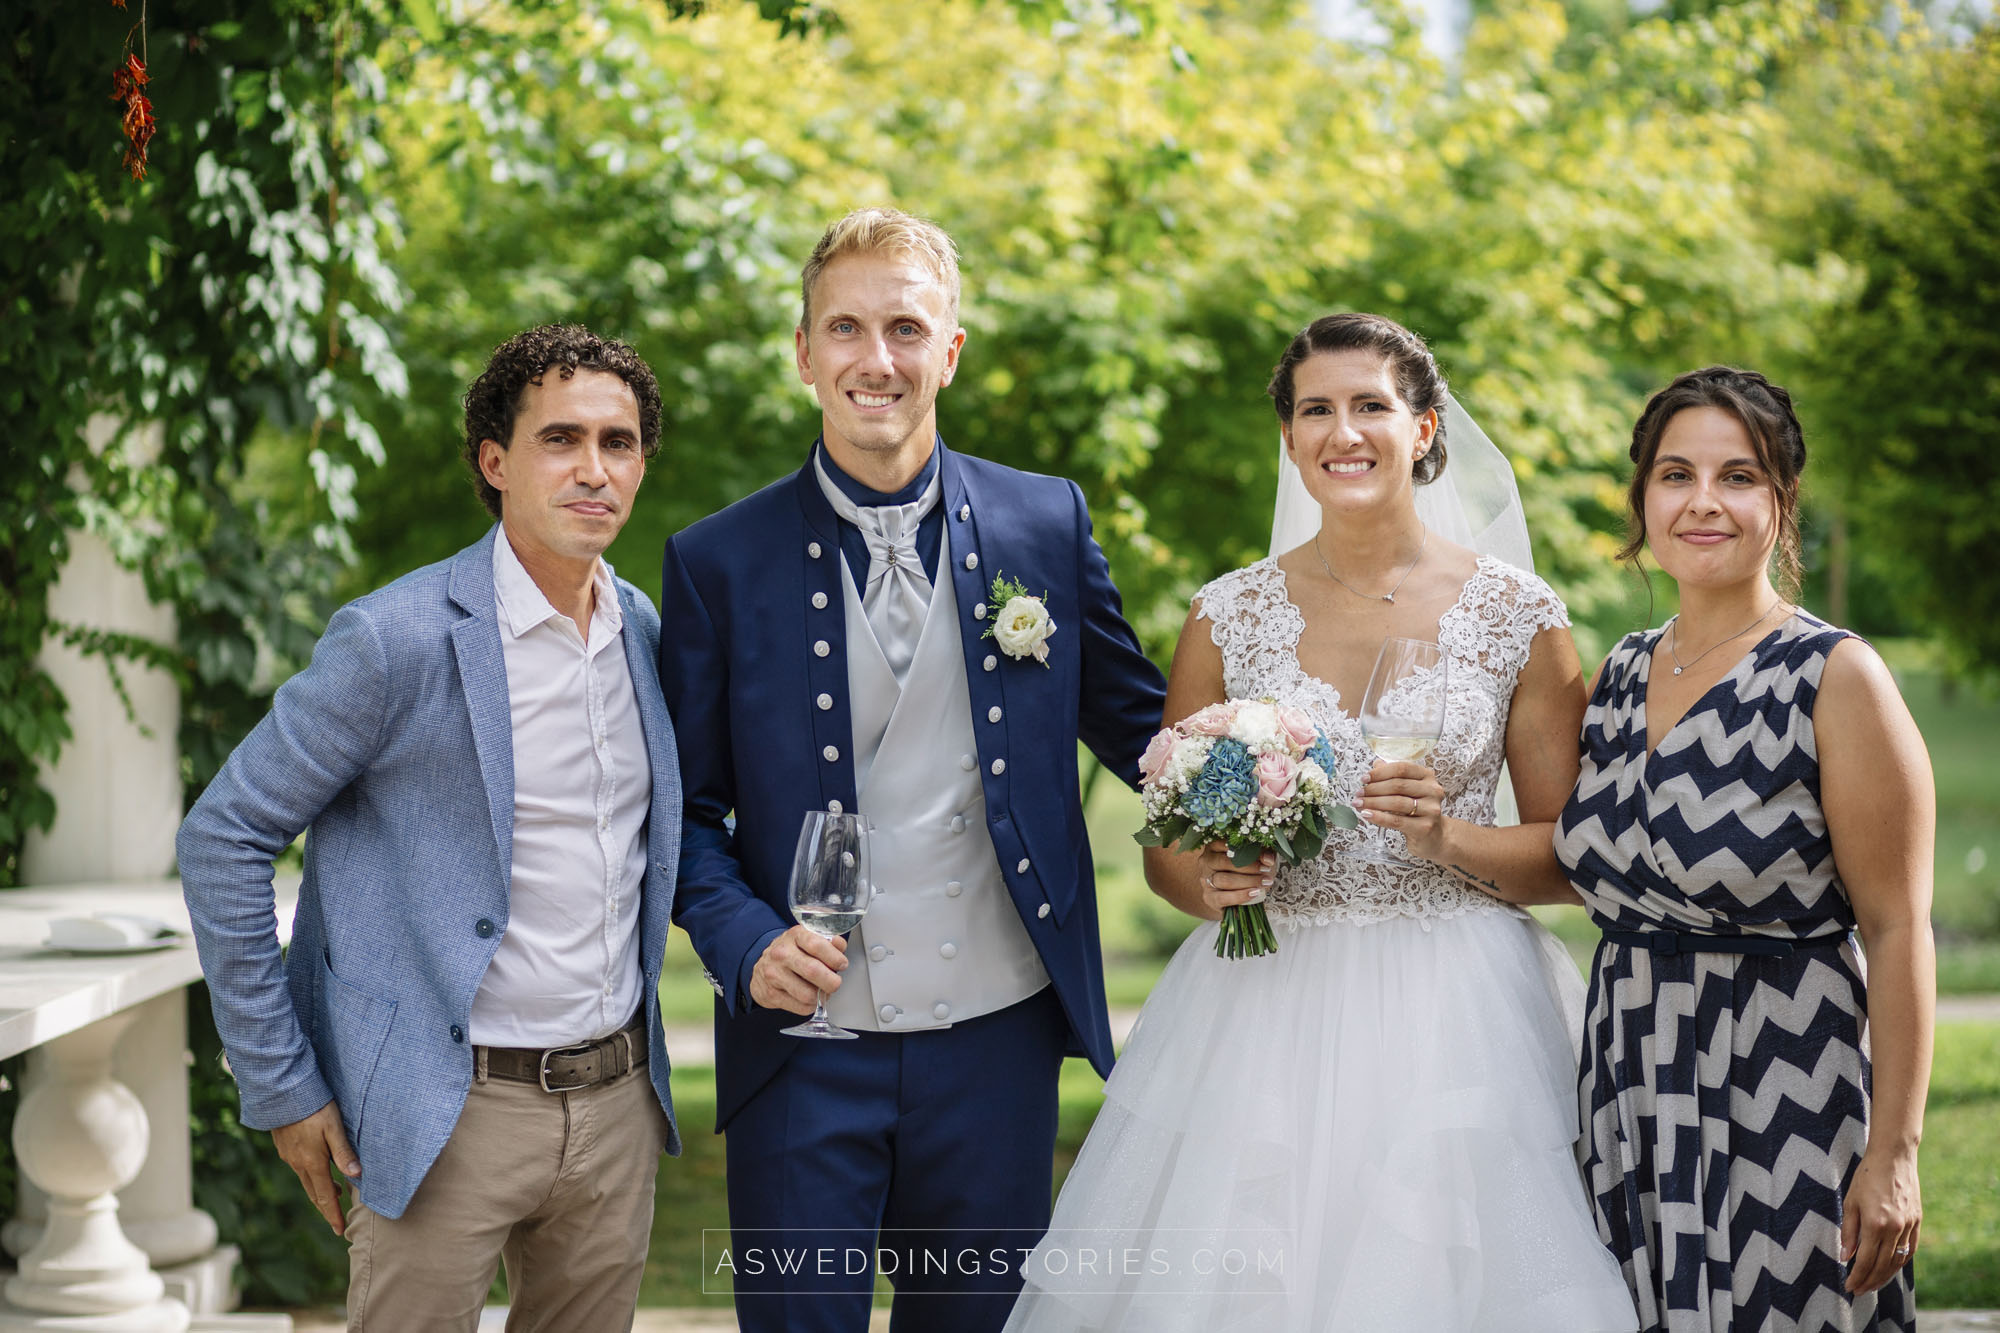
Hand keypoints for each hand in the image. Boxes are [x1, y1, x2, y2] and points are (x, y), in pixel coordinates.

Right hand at [271, 1099, 359, 1235]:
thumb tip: (356, 1176)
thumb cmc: (314, 1107)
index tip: (339, 1231)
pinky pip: (300, 1169)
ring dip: (320, 1191)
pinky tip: (319, 1170)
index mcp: (312, 1163)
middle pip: (314, 1193)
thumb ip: (344, 1152)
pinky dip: (312, 1177)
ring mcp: (289, 1156)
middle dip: (326, 1208)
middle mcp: (298, 1164)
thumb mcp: (334, 1127)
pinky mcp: (284, 1147)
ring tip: (336, 1194)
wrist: (282, 1093)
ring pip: (306, 1181)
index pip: (326, 1196)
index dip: (333, 1215)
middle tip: (336, 1221)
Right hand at [749, 924, 848, 1014]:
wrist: (762, 968)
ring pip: (808, 994)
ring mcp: (774, 974)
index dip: (835, 957)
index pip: (817, 945)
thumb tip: (839, 945)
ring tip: (820, 990)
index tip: (842, 964)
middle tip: (835, 982)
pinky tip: (809, 998)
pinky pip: (801, 1007)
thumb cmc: (791, 953)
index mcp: (794, 936)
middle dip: (832, 981)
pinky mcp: (771, 994)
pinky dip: (811, 1006)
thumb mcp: (808, 940)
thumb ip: (828, 942)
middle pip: (813, 971)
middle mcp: (781, 954)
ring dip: (820, 996)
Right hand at [1195, 842, 1272, 917]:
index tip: (1265, 858)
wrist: (1241, 893)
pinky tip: (1254, 893)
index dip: (1247, 851)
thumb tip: (1268, 859)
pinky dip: (1240, 896)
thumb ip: (1264, 854)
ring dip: (1247, 881)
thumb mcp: (1258, 857)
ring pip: (1224, 880)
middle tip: (1267, 871)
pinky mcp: (1209, 897)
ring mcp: (1205, 880)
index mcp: (1214, 846)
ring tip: (1264, 882)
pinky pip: (1222, 897)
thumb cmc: (1249, 869)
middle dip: (1249, 867)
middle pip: (1224, 862)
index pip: (1227, 845)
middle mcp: (1206, 862)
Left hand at [1357, 759, 1448, 859]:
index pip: (1401, 768)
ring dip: (1373, 802)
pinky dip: (1378, 817)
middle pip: (1397, 785)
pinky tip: (1367, 815)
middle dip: (1373, 789)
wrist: (1433, 837)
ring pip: (1396, 802)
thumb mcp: (1408, 791)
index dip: (1380, 772)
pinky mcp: (1424, 827)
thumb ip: (1394, 776)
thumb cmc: (1417, 811)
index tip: (1364, 779)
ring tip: (1358, 804)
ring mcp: (1431, 809)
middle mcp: (1432, 790)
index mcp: (1427, 776)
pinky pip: (1396, 821)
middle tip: (1358, 794)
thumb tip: (1376, 765)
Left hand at [1840, 1145, 1920, 1293]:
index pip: (1867, 1260)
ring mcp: (1909, 1225)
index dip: (1858, 1276)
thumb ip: (1848, 1231)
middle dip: (1870, 1281)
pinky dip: (1900, 1262)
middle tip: (1859, 1290)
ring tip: (1872, 1284)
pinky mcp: (1917, 1221)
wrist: (1894, 1157)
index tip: (1849, 1286)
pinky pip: (1910, 1249)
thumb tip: (1845, 1256)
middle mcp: (1895, 1228)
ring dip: (1885, 1275)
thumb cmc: (1866, 1176)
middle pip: (1883, 1265)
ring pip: (1898, 1260)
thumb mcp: (1850, 1201)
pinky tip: (1890, 1268)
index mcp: (1875, 1223)